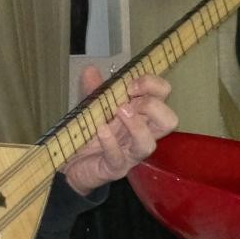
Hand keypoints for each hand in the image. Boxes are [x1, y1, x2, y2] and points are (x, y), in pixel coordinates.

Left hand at [61, 65, 177, 195]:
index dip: (153, 85)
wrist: (70, 164)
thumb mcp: (90, 106)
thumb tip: (90, 70)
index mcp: (140, 114)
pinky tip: (101, 130)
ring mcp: (129, 154)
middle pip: (169, 121)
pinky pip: (119, 158)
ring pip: (149, 144)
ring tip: (119, 112)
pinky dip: (110, 142)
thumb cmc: (89, 134)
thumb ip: (93, 89)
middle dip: (153, 106)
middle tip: (128, 102)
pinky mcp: (114, 168)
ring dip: (136, 125)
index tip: (130, 84)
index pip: (163, 95)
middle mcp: (141, 134)